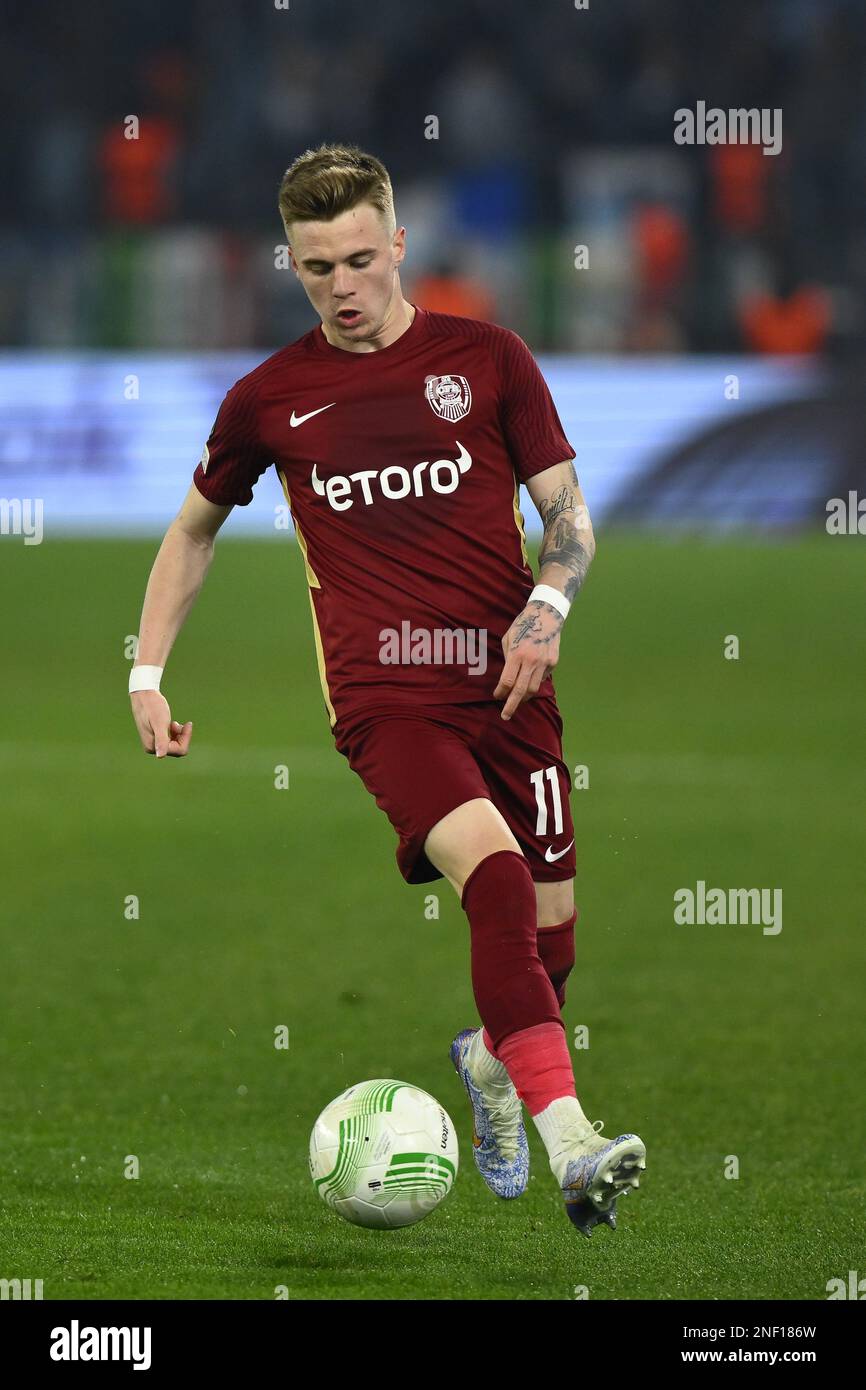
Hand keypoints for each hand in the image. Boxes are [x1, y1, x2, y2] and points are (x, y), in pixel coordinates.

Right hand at [130, 689, 192, 756]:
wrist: (144, 694)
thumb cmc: (153, 707)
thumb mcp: (160, 723)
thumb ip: (161, 740)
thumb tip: (160, 756)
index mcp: (153, 747)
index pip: (178, 750)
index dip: (186, 738)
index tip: (188, 724)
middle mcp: (152, 748)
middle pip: (177, 749)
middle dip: (183, 736)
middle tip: (185, 724)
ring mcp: (154, 742)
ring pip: (175, 744)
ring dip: (179, 734)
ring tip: (175, 722)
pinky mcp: (156, 736)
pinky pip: (171, 740)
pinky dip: (175, 732)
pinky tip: (173, 723)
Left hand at [493, 601, 561, 720]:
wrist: (546, 614)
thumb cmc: (522, 625)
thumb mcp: (508, 639)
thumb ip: (508, 659)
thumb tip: (506, 678)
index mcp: (517, 653)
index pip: (507, 681)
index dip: (501, 692)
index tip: (496, 696)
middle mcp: (531, 660)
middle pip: (521, 690)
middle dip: (512, 705)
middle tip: (505, 716)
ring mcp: (544, 662)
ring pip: (534, 688)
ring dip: (524, 697)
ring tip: (517, 700)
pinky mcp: (553, 662)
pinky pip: (542, 678)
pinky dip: (534, 683)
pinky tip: (530, 679)